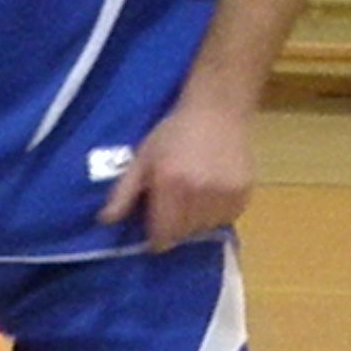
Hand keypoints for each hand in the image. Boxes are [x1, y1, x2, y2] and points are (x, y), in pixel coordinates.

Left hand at [97, 100, 253, 250]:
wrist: (217, 111)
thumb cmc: (173, 133)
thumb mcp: (142, 158)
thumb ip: (123, 192)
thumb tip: (105, 221)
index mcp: (170, 183)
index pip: (163, 234)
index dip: (156, 239)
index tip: (153, 234)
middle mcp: (199, 192)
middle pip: (184, 234)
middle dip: (174, 229)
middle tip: (171, 211)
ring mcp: (225, 193)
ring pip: (206, 229)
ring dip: (195, 223)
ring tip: (191, 202)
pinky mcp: (244, 193)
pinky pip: (227, 219)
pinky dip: (216, 215)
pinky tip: (210, 196)